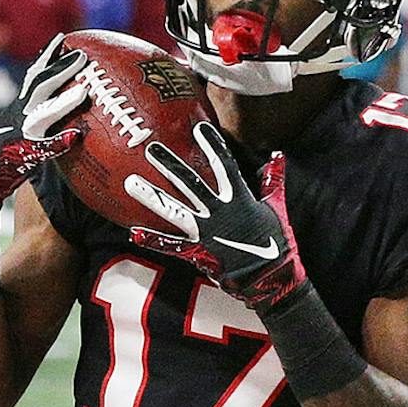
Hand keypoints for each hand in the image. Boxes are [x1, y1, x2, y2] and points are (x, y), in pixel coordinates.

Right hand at [0, 37, 86, 211]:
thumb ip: (43, 115)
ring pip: (44, 113)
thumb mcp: (24, 126)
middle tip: (82, 56)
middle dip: (61, 69)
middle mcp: (20, 114)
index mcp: (21, 105)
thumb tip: (74, 106)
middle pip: (40, 86)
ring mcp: (21, 132)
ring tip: (85, 91)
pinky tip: (76, 137)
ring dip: (64, 102)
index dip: (48, 56)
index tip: (63, 38)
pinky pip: (44, 147)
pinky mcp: (23, 153)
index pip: (34, 75)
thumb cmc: (8, 151)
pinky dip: (59, 142)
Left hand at [125, 121, 306, 310]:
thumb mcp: (277, 206)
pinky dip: (153, 240)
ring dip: (151, 197)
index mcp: (240, 199)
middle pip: (191, 184)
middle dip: (170, 165)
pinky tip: (133, 232)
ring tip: (130, 183)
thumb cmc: (277, 242)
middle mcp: (220, 212)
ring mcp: (207, 232)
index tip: (199, 127)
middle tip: (150, 147)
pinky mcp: (199, 252)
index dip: (213, 146)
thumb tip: (277, 155)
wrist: (271, 278)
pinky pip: (171, 246)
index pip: (225, 166)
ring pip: (174, 211)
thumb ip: (274, 179)